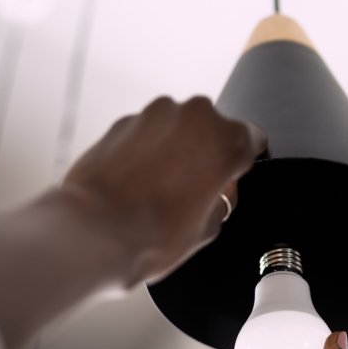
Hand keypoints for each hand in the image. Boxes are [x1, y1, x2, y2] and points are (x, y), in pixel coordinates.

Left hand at [61, 96, 265, 284]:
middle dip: (207, 154)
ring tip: (163, 189)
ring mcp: (156, 115)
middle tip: (195, 190)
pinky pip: (147, 131)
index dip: (243, 162)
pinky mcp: (124, 121)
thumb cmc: (150, 234)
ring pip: (178, 127)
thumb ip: (221, 201)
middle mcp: (194, 117)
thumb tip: (216, 195)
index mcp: (226, 141)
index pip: (252, 139)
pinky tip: (139, 182)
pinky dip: (147, 150)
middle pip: (213, 129)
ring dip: (177, 149)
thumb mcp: (208, 229)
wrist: (95, 232)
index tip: (233, 176)